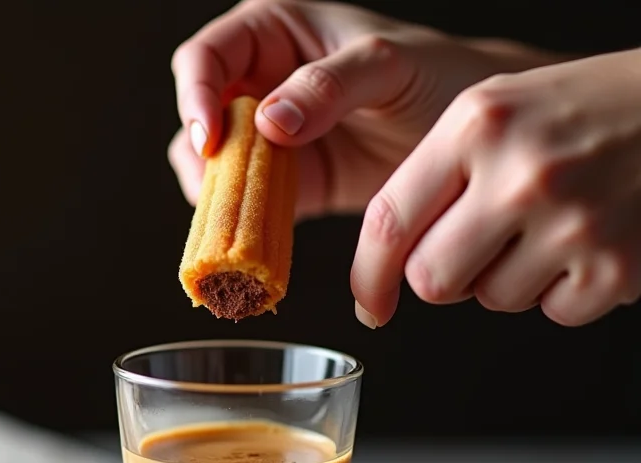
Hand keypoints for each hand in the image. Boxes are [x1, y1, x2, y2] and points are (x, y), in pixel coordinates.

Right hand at [169, 0, 552, 223]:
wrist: (464, 143)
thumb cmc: (435, 78)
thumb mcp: (387, 65)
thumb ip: (328, 84)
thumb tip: (269, 121)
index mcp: (274, 34)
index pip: (206, 57)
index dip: (197, 96)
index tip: (211, 138)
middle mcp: (262, 85)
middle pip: (199, 116)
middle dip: (202, 152)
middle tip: (224, 181)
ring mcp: (270, 142)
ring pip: (213, 166)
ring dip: (217, 191)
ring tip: (242, 209)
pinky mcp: (286, 188)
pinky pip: (244, 204)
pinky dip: (241, 219)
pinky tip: (258, 230)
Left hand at [351, 49, 640, 327]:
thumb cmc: (576, 114)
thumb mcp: (490, 116)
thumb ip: (431, 180)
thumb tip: (386, 267)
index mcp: (475, 127)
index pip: (388, 223)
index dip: (368, 276)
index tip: (369, 304)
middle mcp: (521, 174)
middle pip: (432, 281)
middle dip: (446, 276)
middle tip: (479, 245)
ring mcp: (573, 222)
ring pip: (492, 300)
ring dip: (508, 278)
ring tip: (546, 227)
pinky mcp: (615, 267)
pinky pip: (552, 314)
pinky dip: (561, 291)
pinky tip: (583, 243)